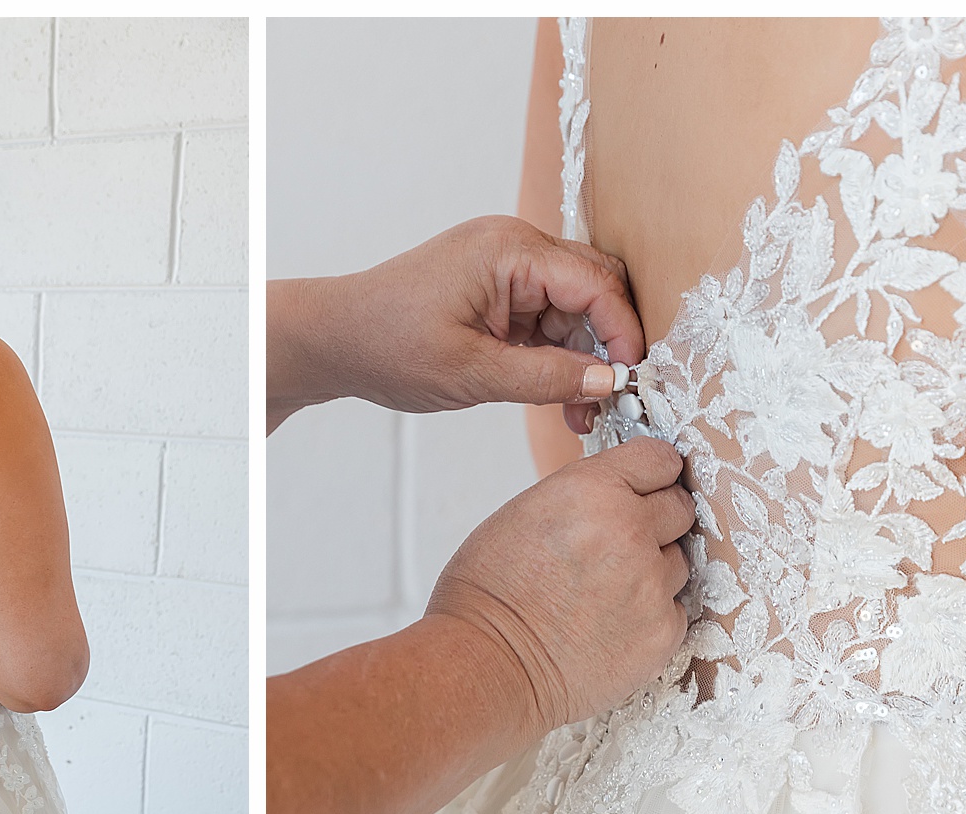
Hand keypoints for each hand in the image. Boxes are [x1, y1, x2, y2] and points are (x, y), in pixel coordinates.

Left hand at [268, 215, 643, 429]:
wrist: (334, 340)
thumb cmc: (387, 346)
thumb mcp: (470, 374)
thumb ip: (544, 378)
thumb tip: (607, 383)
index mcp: (509, 251)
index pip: (595, 283)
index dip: (623, 333)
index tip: (632, 382)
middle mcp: (514, 248)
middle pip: (593, 289)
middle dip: (607, 347)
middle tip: (610, 401)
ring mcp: (505, 268)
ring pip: (572, 310)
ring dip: (581, 360)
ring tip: (579, 414)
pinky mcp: (496, 291)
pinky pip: (544, 319)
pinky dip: (555, 358)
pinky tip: (558, 397)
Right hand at [426, 435, 694, 734]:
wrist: (485, 665)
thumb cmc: (487, 594)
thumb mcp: (526, 513)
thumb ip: (585, 497)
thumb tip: (622, 496)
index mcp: (592, 491)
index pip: (660, 460)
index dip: (651, 476)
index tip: (645, 488)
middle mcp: (629, 532)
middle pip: (680, 508)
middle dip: (656, 522)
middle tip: (619, 545)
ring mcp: (651, 585)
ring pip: (678, 563)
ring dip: (653, 572)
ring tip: (605, 593)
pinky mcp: (661, 633)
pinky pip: (674, 611)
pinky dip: (649, 617)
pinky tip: (610, 625)